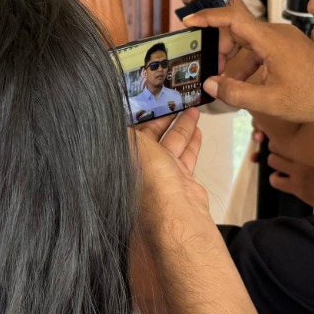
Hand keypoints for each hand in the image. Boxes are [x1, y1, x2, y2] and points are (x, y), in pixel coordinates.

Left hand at [132, 108, 212, 240]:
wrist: (174, 211)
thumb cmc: (148, 180)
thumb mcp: (130, 143)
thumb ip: (125, 129)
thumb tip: (115, 117)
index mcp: (124, 160)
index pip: (130, 134)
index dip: (141, 117)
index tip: (150, 103)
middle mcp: (141, 169)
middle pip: (153, 137)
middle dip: (164, 120)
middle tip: (174, 102)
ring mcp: (162, 175)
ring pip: (173, 144)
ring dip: (182, 126)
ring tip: (192, 110)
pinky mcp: (180, 180)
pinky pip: (185, 156)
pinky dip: (192, 142)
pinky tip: (197, 130)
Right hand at [186, 5, 313, 124]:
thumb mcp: (269, 100)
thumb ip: (236, 92)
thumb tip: (211, 84)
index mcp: (270, 40)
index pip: (232, 18)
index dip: (208, 18)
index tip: (189, 21)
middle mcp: (277, 33)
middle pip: (238, 32)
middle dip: (221, 50)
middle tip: (212, 72)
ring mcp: (286, 39)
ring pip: (250, 44)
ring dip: (236, 61)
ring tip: (229, 85)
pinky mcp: (291, 48)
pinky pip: (263, 50)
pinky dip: (251, 64)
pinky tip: (250, 85)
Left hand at [256, 131, 313, 208]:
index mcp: (313, 141)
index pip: (288, 129)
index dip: (283, 132)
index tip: (286, 135)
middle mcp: (304, 154)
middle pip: (275, 143)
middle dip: (277, 145)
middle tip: (282, 149)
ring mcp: (299, 172)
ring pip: (272, 160)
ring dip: (276, 161)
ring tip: (282, 163)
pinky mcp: (297, 187)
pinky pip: (274, 180)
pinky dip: (276, 178)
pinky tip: (283, 178)